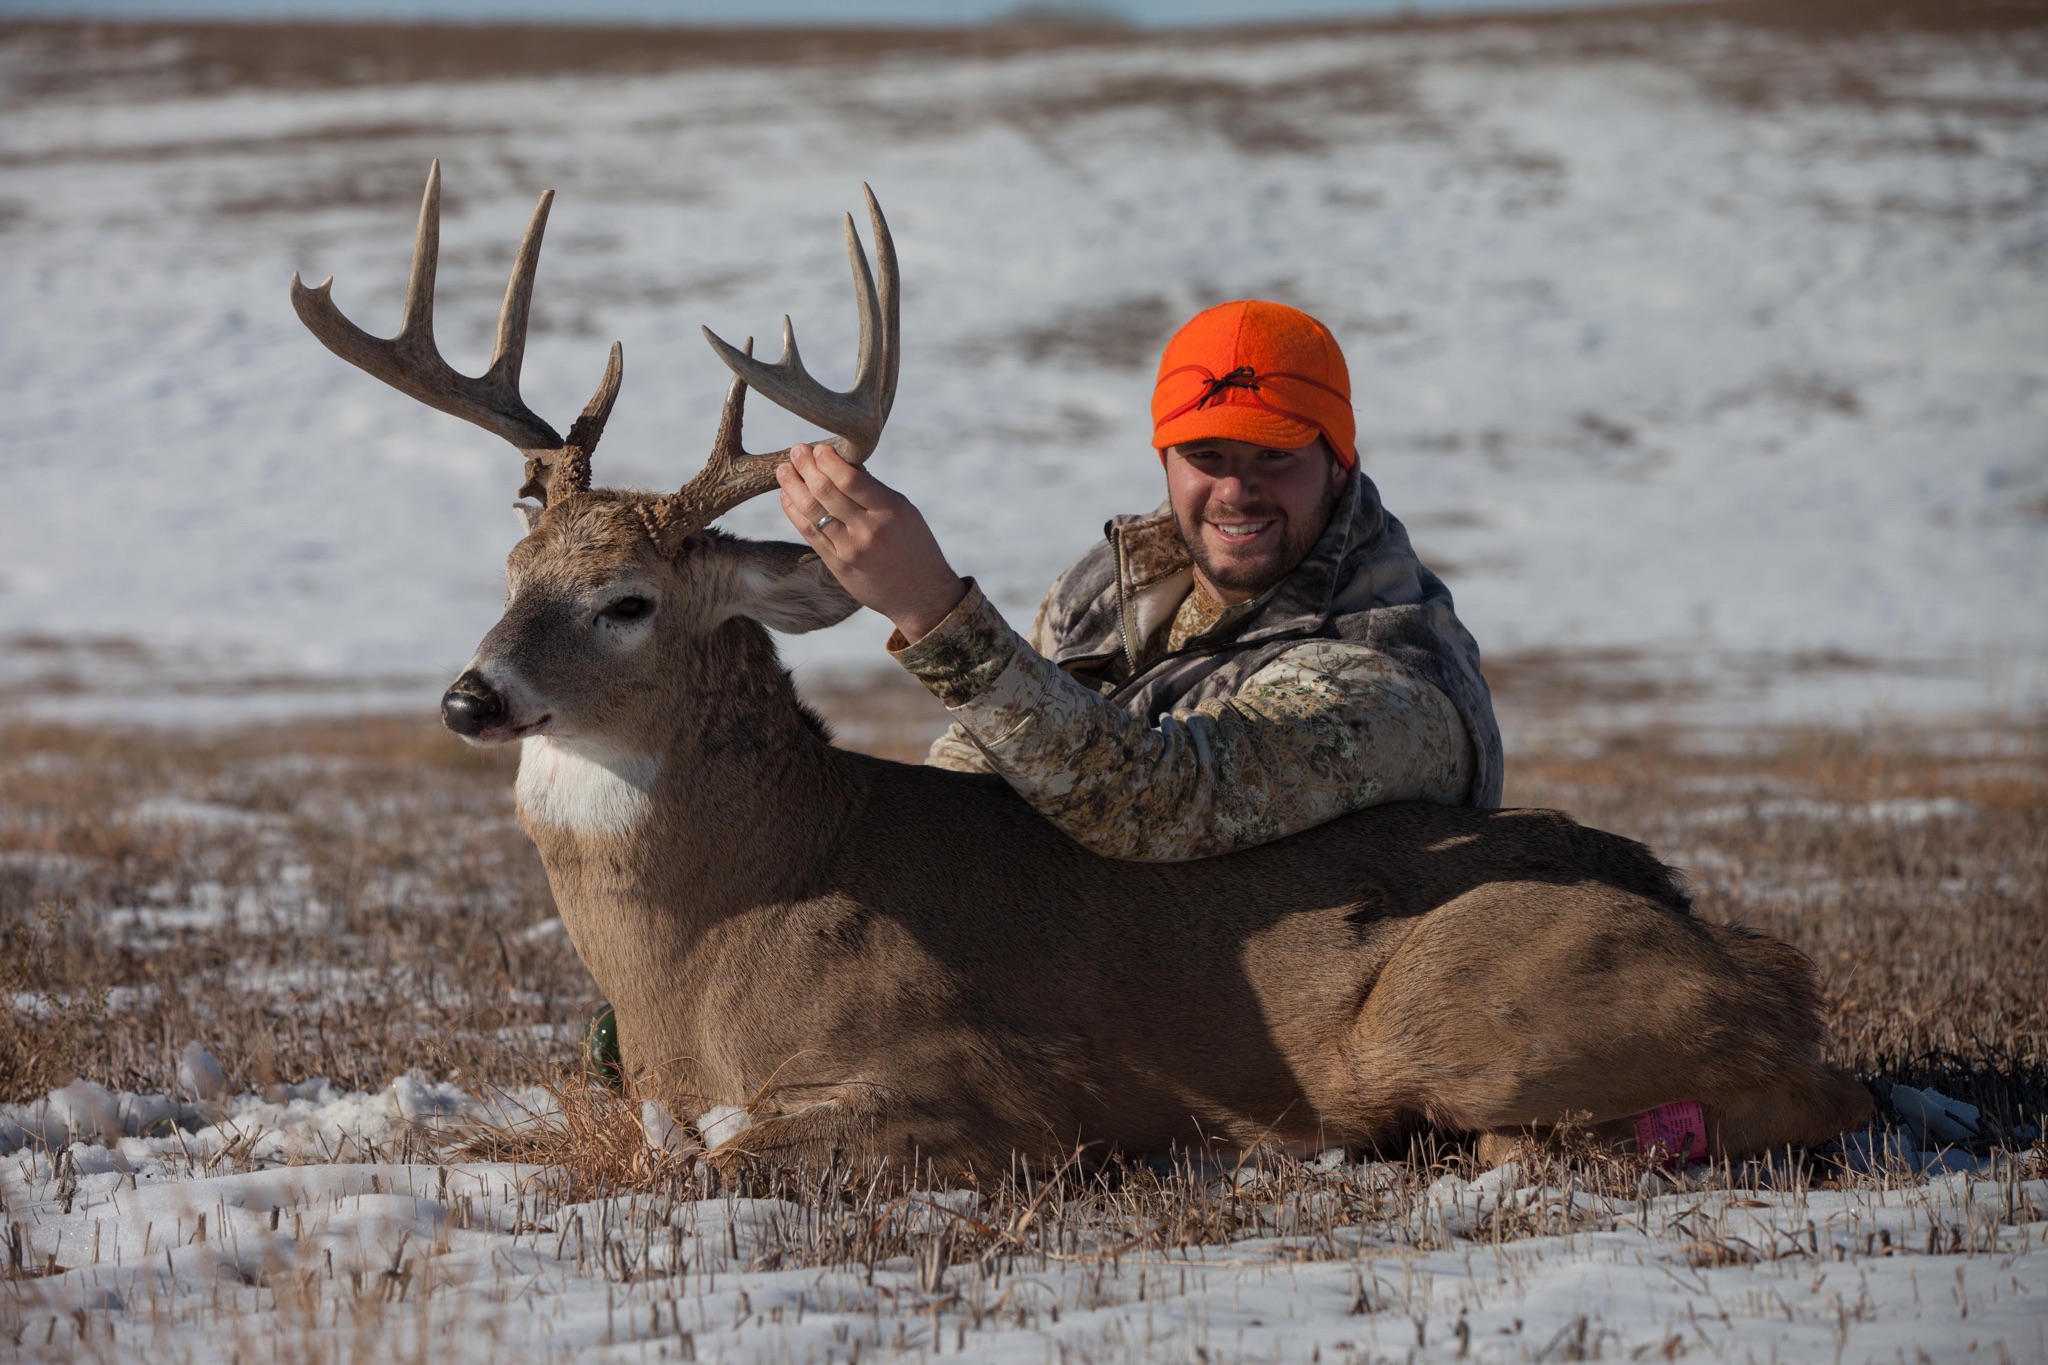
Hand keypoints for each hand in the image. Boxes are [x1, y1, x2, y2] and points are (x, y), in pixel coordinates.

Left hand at [776, 443, 967, 643]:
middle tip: (796, 451)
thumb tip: (844, 463)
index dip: (828, 460)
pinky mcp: (837, 565)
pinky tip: (788, 497)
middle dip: (806, 467)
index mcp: (889, 511)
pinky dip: (794, 512)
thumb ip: (874, 491)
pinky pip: (809, 534)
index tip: (818, 448)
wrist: (920, 595)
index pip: (850, 479)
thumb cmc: (915, 546)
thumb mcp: (905, 512)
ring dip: (793, 487)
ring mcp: (850, 550)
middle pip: (826, 492)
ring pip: (811, 512)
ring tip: (783, 470)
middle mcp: (868, 530)